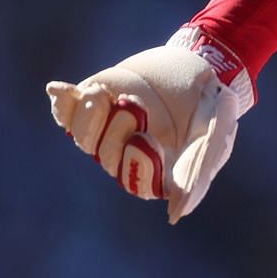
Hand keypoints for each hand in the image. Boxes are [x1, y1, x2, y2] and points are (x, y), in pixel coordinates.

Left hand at [46, 34, 252, 221]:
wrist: (197, 62)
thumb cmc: (212, 101)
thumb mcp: (216, 131)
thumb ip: (198, 169)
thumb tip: (174, 215)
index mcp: (160, 169)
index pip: (137, 182)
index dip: (137, 164)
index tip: (146, 139)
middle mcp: (130, 154)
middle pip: (107, 158)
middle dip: (119, 130)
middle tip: (137, 105)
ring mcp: (108, 129)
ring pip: (83, 137)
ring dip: (93, 115)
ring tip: (107, 95)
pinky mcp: (94, 105)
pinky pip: (66, 114)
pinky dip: (63, 103)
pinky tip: (60, 90)